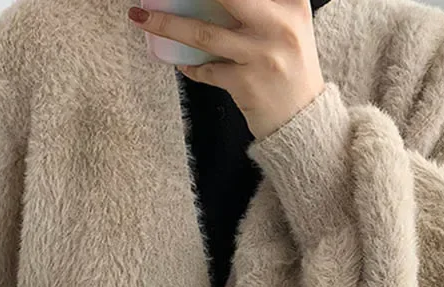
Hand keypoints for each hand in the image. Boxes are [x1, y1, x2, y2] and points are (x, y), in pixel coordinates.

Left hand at [128, 0, 324, 138]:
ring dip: (166, 24)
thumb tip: (212, 3)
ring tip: (141, 17)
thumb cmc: (289, 69)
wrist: (302, 118)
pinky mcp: (245, 83)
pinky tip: (182, 63)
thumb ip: (262, 9)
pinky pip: (206, 70)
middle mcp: (279, 24)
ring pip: (203, 33)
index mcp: (291, 3)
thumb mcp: (287, 28)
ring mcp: (261, 55)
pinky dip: (190, 66)